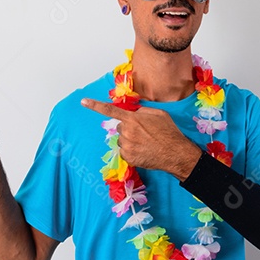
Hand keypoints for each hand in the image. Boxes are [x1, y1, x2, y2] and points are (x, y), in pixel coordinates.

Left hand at [80, 98, 201, 179]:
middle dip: (129, 128)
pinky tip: (144, 151)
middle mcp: (126, 132)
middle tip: (145, 133)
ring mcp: (126, 146)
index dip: (95, 105)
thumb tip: (134, 112)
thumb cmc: (169, 132)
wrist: (176, 153)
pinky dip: (132, 151)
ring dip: (130, 140)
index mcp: (132, 119)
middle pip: (121, 127)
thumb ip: (142, 111)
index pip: (110, 110)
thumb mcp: (158, 114)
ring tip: (146, 143)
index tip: (83, 101)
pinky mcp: (128, 158)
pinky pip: (125, 151)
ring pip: (122, 140)